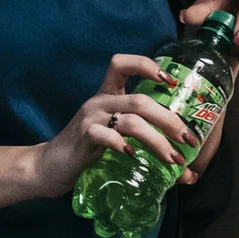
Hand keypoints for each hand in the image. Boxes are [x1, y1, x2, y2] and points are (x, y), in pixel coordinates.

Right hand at [23, 54, 195, 197]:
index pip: (122, 64)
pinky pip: (106, 135)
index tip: (170, 82)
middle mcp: (100, 101)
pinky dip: (122, 144)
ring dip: (157, 139)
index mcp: (108, 95)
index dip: (147, 65)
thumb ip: (146, 146)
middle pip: (140, 100)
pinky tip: (132, 155)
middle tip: (188, 140)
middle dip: (169, 119)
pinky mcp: (83, 137)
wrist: (50, 167)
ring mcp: (90, 118)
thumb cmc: (88, 151)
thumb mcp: (116, 140)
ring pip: (131, 119)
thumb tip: (188, 173)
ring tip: (172, 158)